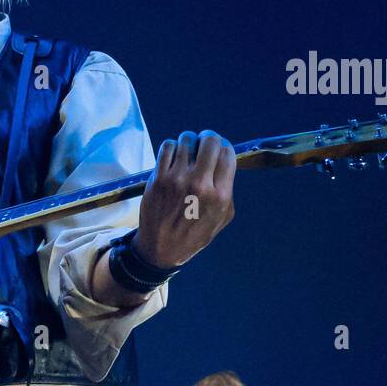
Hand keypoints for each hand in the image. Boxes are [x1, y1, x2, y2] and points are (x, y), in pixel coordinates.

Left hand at [135, 130, 234, 268]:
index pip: (227, 152)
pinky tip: (173, 157)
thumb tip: (226, 162)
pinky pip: (167, 146)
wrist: (161, 247)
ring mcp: (177, 180)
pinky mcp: (158, 178)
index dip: (224, 146)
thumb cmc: (194, 233)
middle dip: (208, 138)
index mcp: (220, 195)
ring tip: (187, 151)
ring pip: (186, 139)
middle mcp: (200, 184)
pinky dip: (171, 146)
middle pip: (210, 140)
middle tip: (203, 144)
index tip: (219, 148)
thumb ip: (227, 189)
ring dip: (188, 141)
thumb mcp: (222, 217)